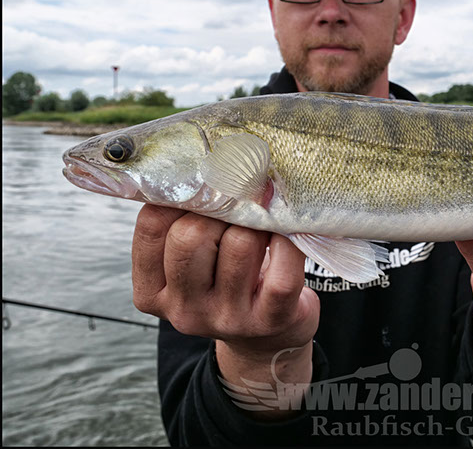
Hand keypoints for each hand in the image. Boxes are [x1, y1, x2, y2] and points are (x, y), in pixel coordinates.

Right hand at [131, 204, 318, 413]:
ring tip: (262, 221)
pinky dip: (288, 241)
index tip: (205, 188)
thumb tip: (203, 164)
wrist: (268, 340)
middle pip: (191, 235)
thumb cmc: (226, 281)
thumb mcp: (191, 263)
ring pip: (239, 243)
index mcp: (153, 292)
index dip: (182, 196)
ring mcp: (228, 318)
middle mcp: (184, 311)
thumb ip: (181, 223)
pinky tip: (287, 236)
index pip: (153, 225)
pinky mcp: (271, 318)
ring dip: (256, 221)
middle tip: (238, 204)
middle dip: (219, 209)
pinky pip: (282, 265)